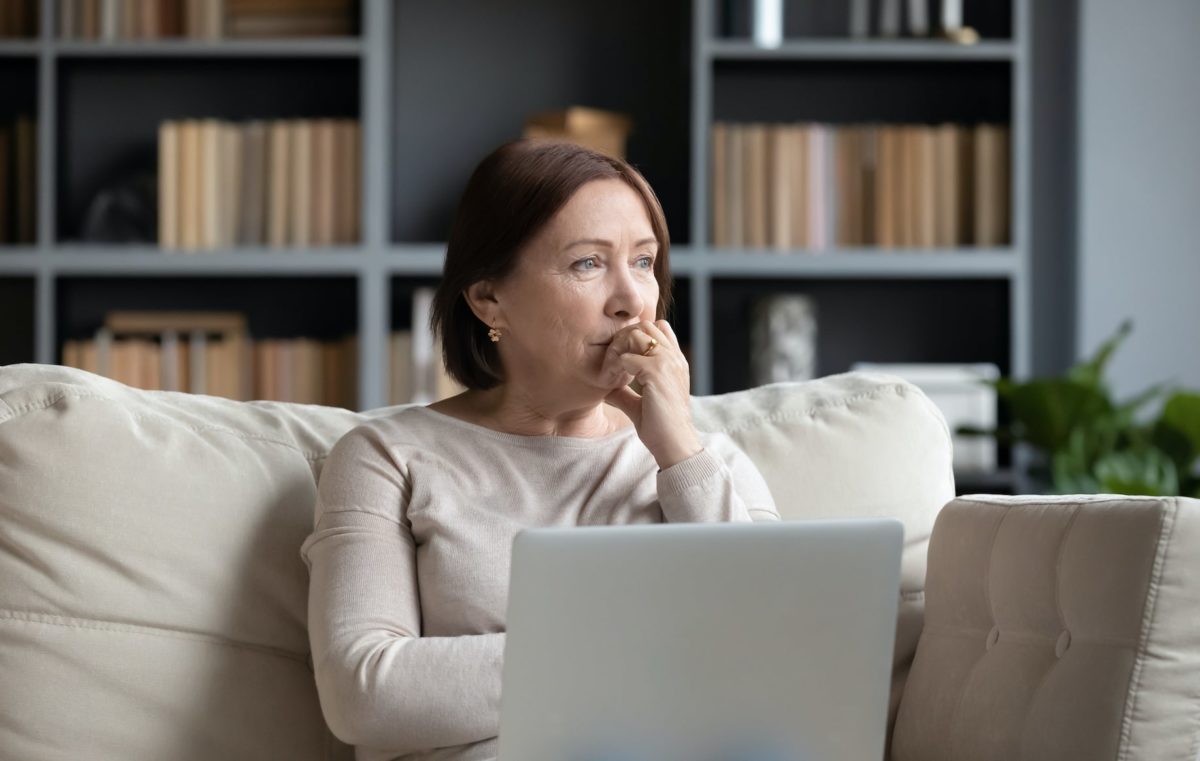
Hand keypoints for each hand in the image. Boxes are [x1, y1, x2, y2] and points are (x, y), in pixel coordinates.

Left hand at [601, 320, 701, 470]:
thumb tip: (607, 388)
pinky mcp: (657, 372)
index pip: (658, 329)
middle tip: (612, 361)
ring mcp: (667, 362)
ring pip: (636, 334)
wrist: (675, 445)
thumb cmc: (661, 428)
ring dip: (618, 348)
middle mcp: (674, 358)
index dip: (636, 337)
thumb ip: (625, 393)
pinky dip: (614, 367)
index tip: (621, 359)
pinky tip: (611, 382)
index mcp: (675, 363)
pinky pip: (627, 358)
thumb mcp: (641, 405)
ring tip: (611, 370)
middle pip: (646, 325)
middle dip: (624, 338)